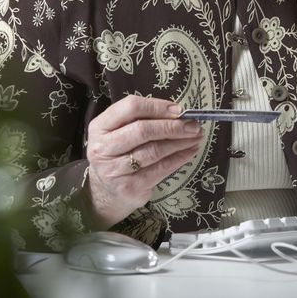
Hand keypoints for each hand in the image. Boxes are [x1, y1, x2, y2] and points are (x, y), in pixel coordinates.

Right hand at [85, 95, 204, 227]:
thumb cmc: (118, 152)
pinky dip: (179, 158)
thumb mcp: (119, 131)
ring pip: (154, 151)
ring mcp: (115, 170)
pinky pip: (160, 169)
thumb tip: (179, 113)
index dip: (157, 107)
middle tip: (193, 125)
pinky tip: (190, 151)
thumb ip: (142, 118)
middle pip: (143, 130)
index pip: (130, 107)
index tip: (179, 110)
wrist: (105, 191)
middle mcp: (103, 148)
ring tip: (196, 137)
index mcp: (100, 126)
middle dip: (172, 126)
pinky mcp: (130, 187)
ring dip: (180, 142)